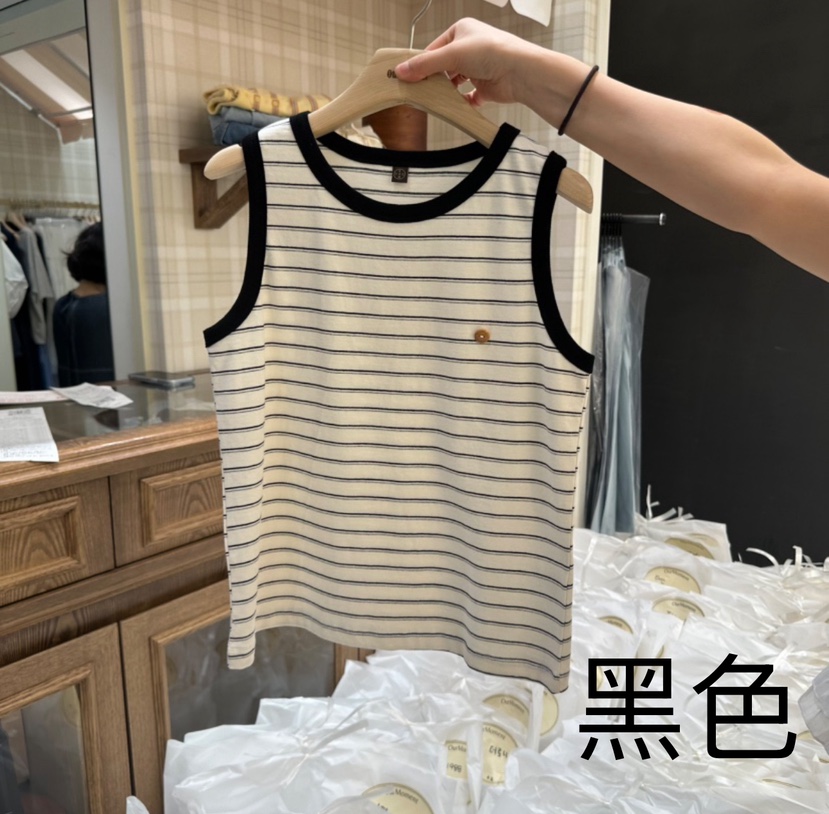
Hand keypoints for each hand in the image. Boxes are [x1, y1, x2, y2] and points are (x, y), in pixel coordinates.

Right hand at [394, 18, 535, 106]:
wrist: (519, 71)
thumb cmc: (491, 52)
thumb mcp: (450, 54)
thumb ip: (424, 65)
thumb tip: (400, 71)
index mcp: (461, 31)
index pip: (434, 48)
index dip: (422, 63)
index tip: (408, 76)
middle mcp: (470, 48)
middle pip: (443, 66)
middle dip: (434, 79)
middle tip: (419, 91)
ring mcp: (478, 68)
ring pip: (455, 82)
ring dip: (446, 91)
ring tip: (435, 100)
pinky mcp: (486, 86)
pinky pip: (469, 97)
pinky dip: (461, 102)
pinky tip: (455, 106)